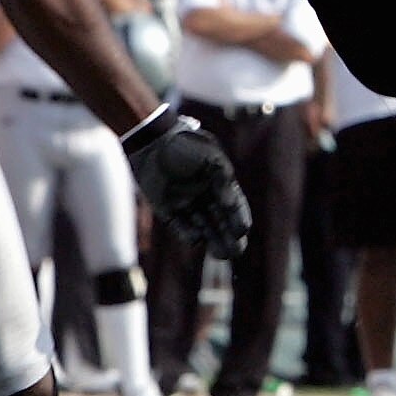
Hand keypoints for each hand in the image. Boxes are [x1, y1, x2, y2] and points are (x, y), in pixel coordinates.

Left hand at [123, 105, 250, 256]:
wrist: (153, 141)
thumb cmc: (185, 145)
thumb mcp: (210, 158)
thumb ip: (222, 180)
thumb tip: (230, 204)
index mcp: (219, 184)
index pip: (234, 206)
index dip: (239, 219)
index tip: (242, 230)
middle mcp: (205, 197)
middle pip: (221, 223)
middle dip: (229, 238)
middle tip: (235, 251)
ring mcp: (187, 205)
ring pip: (204, 229)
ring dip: (213, 241)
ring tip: (221, 254)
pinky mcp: (168, 211)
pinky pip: (181, 228)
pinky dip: (188, 235)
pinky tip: (197, 240)